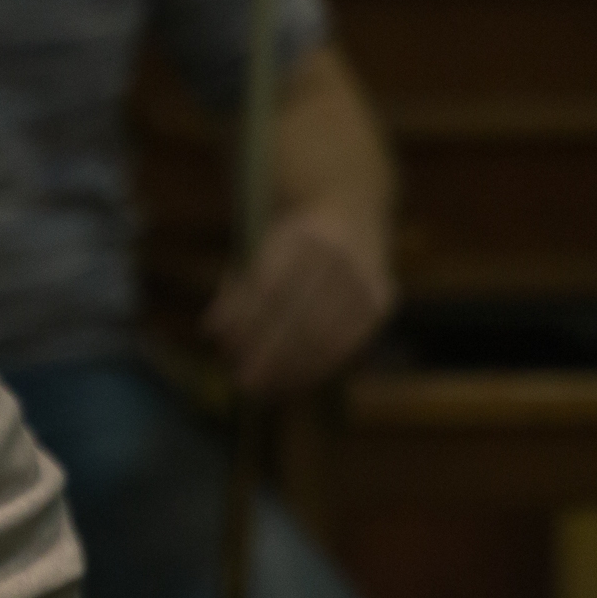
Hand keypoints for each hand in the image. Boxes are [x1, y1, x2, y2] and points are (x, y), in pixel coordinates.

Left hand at [204, 202, 393, 395]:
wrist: (348, 208)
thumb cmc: (289, 237)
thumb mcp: (261, 243)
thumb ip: (240, 286)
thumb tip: (215, 334)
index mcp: (302, 234)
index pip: (270, 285)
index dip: (244, 318)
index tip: (219, 342)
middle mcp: (339, 255)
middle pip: (298, 316)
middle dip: (268, 354)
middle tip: (241, 382)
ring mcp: (365, 278)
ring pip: (324, 335)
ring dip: (290, 368)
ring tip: (263, 389)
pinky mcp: (381, 300)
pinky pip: (348, 343)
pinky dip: (318, 367)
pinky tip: (294, 382)